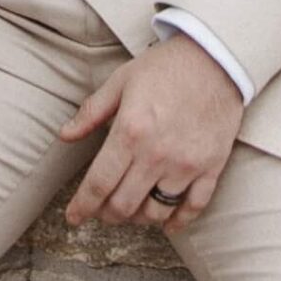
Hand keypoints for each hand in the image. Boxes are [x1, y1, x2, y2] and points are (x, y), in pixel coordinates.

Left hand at [60, 35, 244, 234]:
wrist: (216, 58)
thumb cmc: (164, 67)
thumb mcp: (120, 82)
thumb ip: (91, 113)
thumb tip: (65, 136)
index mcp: (129, 132)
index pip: (99, 184)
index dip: (82, 206)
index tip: (73, 217)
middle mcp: (157, 154)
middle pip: (124, 205)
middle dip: (106, 215)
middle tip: (100, 211)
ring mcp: (186, 164)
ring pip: (156, 212)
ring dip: (138, 218)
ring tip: (130, 211)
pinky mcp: (212, 167)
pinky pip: (194, 206)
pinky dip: (178, 221)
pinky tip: (167, 223)